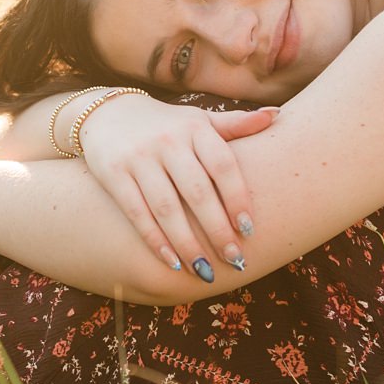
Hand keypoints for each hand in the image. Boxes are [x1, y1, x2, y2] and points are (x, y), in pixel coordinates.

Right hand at [74, 93, 276, 278]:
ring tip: (206, 270)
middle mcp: (168, 141)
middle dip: (218, 230)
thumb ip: (235, 124)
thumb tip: (276, 116)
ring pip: (167, 207)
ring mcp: (139, 157)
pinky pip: (137, 212)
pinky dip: (155, 240)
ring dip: (188, 243)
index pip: (223, 165)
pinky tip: (172, 262)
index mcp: (195, 127)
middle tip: (235, 259)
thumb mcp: (198, 120)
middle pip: (197, 192)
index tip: (249, 230)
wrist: (106, 113)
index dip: (237, 198)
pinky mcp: (113, 174)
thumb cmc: (166, 124)